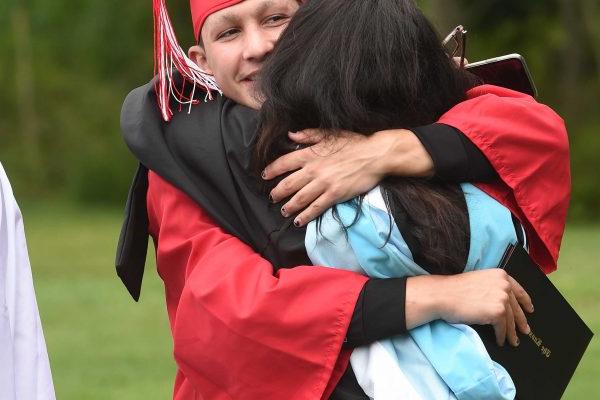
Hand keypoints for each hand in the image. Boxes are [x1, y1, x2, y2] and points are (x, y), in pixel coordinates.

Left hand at [262, 129, 433, 225]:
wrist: (375, 155)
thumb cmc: (354, 142)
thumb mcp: (330, 133)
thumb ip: (308, 135)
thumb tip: (290, 135)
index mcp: (311, 153)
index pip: (284, 162)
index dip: (272, 170)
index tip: (264, 175)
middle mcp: (313, 169)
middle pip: (288, 183)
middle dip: (277, 192)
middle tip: (272, 197)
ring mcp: (323, 183)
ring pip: (299, 198)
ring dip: (289, 206)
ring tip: (283, 211)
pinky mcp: (334, 194)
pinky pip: (315, 207)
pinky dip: (305, 215)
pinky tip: (298, 221)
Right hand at [406, 269, 532, 346]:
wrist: (443, 295)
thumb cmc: (454, 289)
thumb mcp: (479, 280)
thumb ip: (493, 287)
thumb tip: (503, 302)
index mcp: (500, 275)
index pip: (518, 290)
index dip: (525, 302)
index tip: (529, 310)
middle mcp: (504, 285)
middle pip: (516, 308)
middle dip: (521, 321)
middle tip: (524, 331)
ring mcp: (502, 298)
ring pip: (511, 320)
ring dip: (512, 333)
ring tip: (513, 341)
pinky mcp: (498, 312)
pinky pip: (503, 328)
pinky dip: (502, 336)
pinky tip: (500, 340)